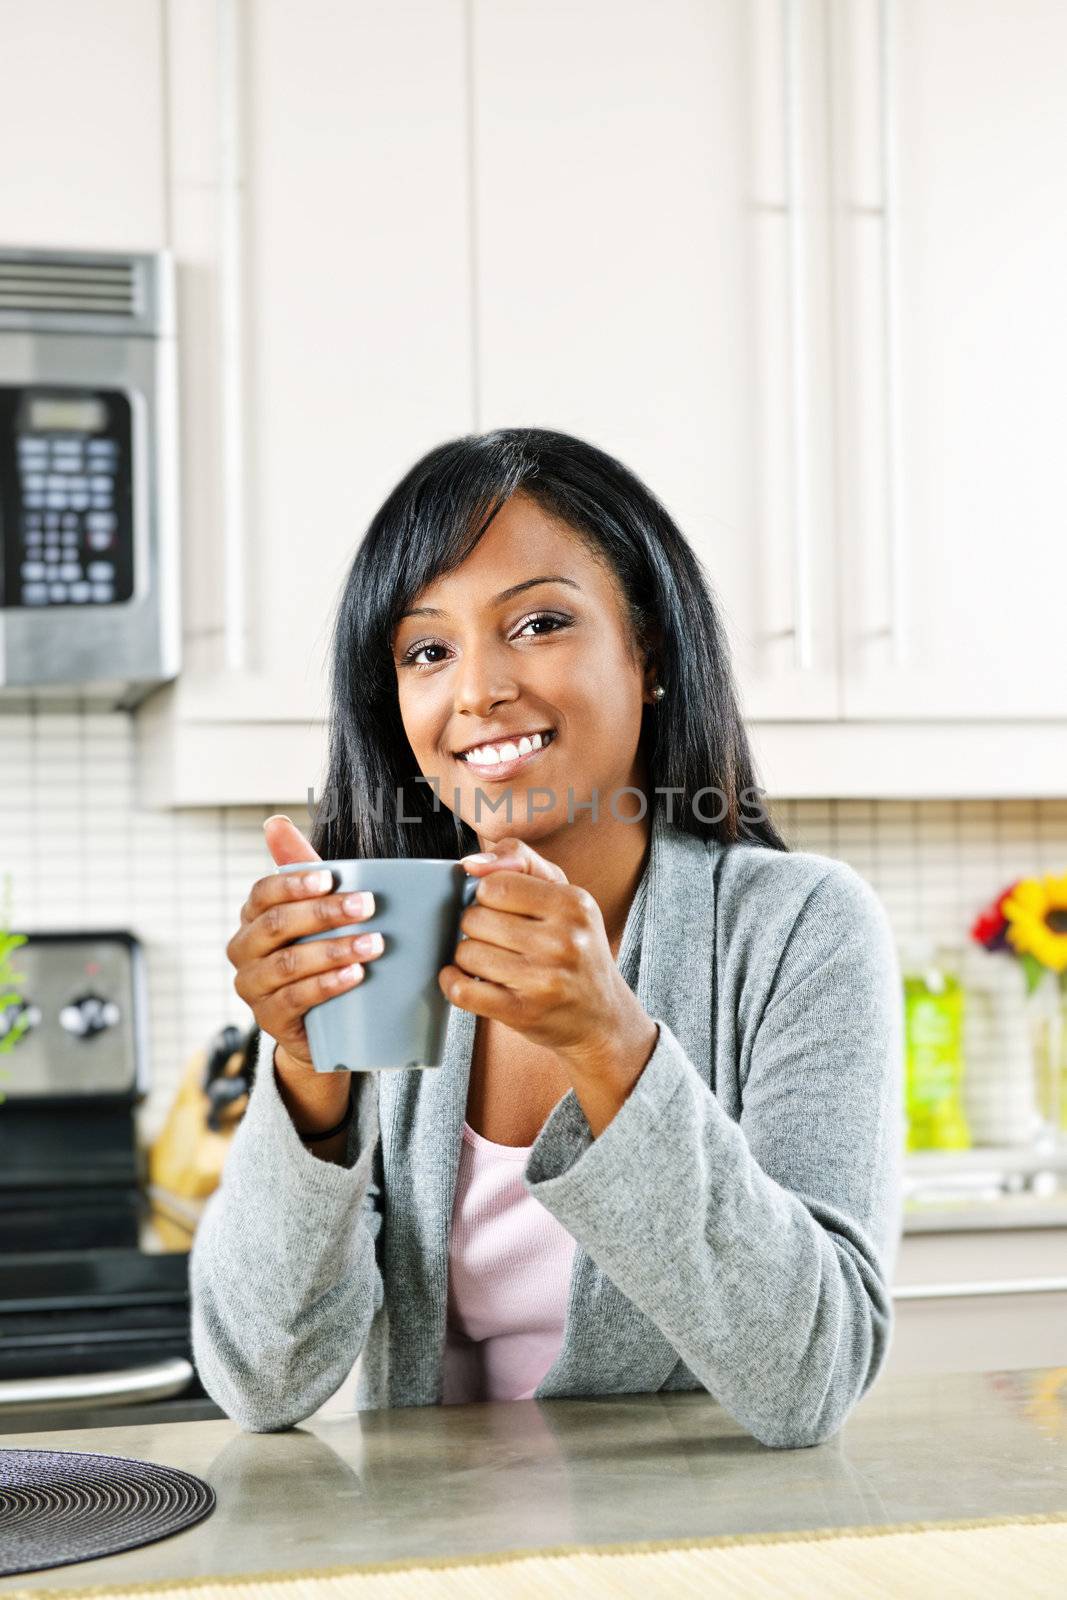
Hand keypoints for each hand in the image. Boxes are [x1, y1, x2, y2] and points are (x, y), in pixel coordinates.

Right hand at [226, 815, 384, 1073]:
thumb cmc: (319, 954)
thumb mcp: (316, 912)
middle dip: (324, 913)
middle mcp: (244, 949)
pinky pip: (294, 999)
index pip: (264, 892)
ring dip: (333, 950)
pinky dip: (326, 985)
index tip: (332, 878)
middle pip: (277, 924)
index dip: (295, 883)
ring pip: (287, 964)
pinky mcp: (269, 1019)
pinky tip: (354, 976)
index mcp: (252, 917)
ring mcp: (253, 987)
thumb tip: (275, 822)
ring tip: (373, 944)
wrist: (322, 1024)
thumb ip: (300, 869)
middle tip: (368, 906)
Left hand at [440, 836, 658, 1133]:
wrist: (602, 1016)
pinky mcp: (524, 1013)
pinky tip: (459, 978)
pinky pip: (463, 991)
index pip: (495, 886)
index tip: (498, 908)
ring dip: (468, 956)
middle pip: (476, 918)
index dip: (486, 896)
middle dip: (476, 926)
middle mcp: (563, 941)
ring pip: (467, 953)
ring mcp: (544, 980)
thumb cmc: (576, 948)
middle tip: (496, 937)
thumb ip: (521, 861)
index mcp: (573, 904)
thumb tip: (472, 863)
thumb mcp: (565, 895)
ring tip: (490, 960)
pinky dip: (452, 982)